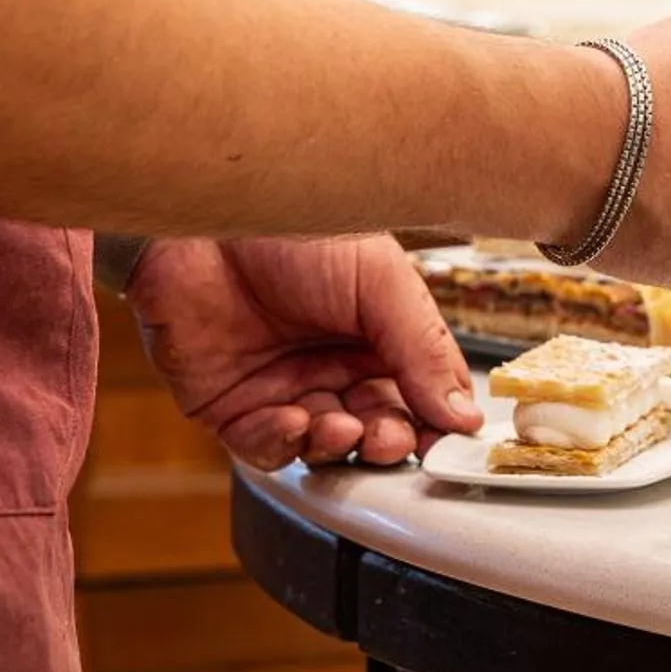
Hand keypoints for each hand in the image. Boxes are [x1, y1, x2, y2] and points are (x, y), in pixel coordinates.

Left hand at [128, 233, 480, 469]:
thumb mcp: (381, 283)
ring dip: (339, 446)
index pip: (422, 395)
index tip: (449, 443)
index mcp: (380, 335)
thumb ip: (424, 351)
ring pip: (325, 448)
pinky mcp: (231, 406)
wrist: (206, 223)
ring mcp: (284, 388)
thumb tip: (464, 415)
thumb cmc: (292, 232)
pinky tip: (293, 419)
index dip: (436, 423)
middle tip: (391, 438)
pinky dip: (284, 444)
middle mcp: (335, 365)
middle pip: (377, 429)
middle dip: (389, 442)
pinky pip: (265, 447)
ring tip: (342, 425)